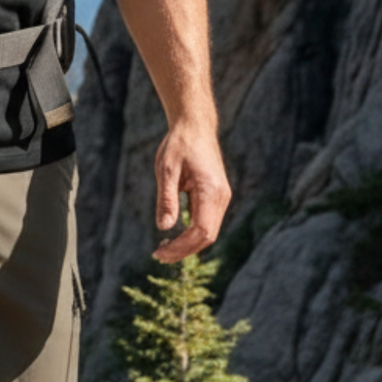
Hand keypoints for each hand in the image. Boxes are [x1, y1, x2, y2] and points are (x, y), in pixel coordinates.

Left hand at [152, 121, 230, 262]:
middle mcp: (221, 198)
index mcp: (211, 192)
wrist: (195, 126)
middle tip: (159, 256)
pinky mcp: (217, 196)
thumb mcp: (166, 170)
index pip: (200, 231)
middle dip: (184, 250)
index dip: (181, 247)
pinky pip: (207, 222)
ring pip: (209, 232)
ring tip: (164, 249)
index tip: (160, 254)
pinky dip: (192, 233)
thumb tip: (164, 228)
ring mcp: (221, 198)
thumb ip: (167, 199)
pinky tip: (175, 236)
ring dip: (188, 244)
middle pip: (207, 237)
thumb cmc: (179, 144)